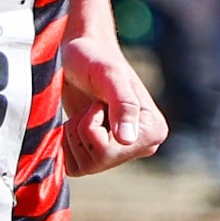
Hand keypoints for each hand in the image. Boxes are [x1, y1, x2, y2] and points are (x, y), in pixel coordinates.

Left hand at [60, 40, 164, 175]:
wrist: (77, 53)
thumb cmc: (93, 58)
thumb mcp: (109, 76)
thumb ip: (123, 104)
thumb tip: (128, 140)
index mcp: (153, 132)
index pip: (109, 153)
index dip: (91, 127)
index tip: (98, 103)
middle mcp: (141, 147)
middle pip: (97, 162)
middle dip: (81, 131)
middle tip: (89, 105)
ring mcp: (120, 153)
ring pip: (84, 166)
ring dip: (74, 135)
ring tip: (85, 110)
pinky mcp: (99, 154)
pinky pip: (73, 167)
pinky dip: (66, 144)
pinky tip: (75, 121)